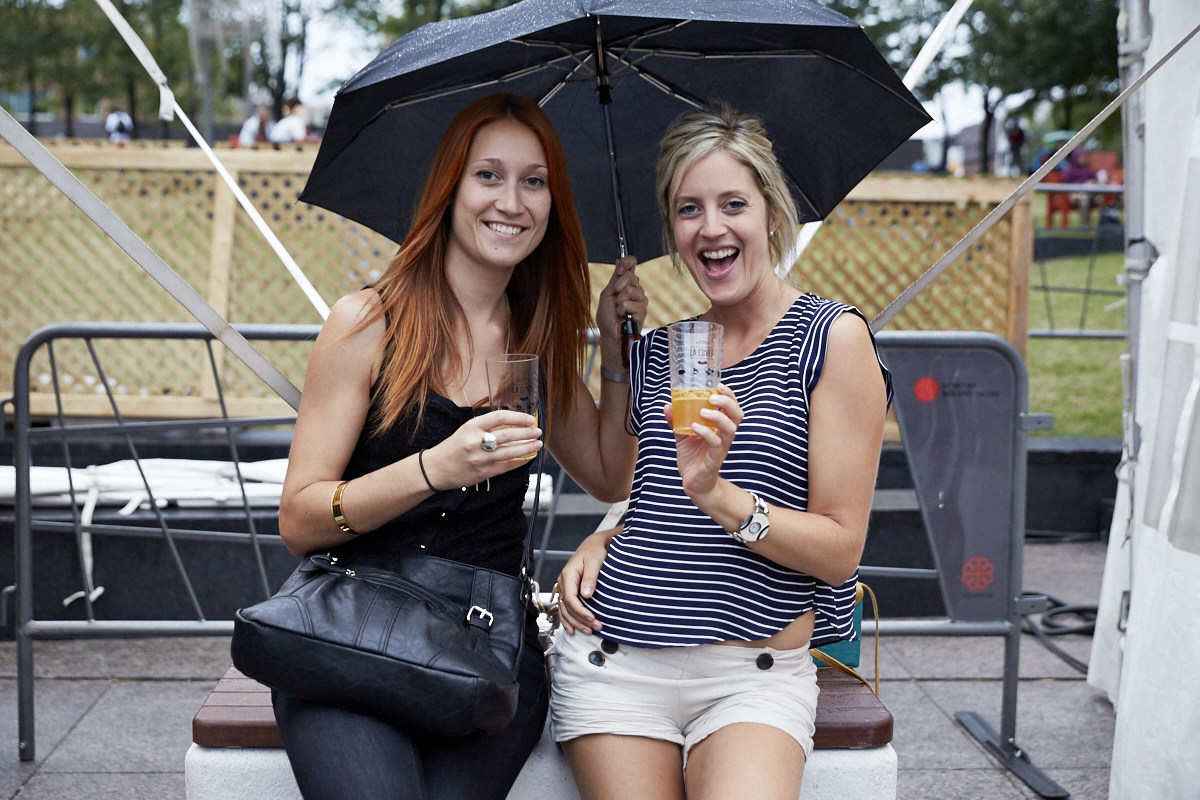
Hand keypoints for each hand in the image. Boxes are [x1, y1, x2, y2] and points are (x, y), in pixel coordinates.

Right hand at [423, 411, 540, 489]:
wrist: (435, 469)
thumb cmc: (453, 447)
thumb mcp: (466, 430)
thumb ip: (486, 427)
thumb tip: (512, 425)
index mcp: (471, 427)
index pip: (499, 417)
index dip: (517, 417)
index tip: (529, 419)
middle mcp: (475, 442)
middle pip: (507, 435)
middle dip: (526, 433)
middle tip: (537, 431)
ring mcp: (479, 459)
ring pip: (509, 452)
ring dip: (527, 448)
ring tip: (537, 444)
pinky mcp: (482, 473)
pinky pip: (506, 466)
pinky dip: (519, 462)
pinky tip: (527, 457)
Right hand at [557, 527, 615, 634]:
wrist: (593, 546)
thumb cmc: (595, 552)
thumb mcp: (595, 562)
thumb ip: (590, 579)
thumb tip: (586, 595)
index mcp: (568, 575)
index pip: (570, 598)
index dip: (580, 611)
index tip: (592, 618)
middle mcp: (563, 582)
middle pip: (567, 607)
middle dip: (580, 620)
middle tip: (596, 627)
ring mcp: (564, 588)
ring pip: (565, 610)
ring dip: (575, 623)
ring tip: (589, 631)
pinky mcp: (568, 591)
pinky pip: (564, 609)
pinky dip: (567, 620)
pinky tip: (572, 630)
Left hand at [596, 256, 647, 367]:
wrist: (610, 334)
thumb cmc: (607, 316)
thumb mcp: (607, 293)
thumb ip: (615, 278)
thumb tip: (619, 260)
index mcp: (627, 282)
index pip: (632, 263)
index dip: (627, 261)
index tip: (620, 268)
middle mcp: (636, 288)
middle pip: (631, 276)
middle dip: (618, 287)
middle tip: (615, 299)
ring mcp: (641, 299)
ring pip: (630, 290)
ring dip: (619, 302)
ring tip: (619, 311)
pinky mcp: (643, 310)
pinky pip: (630, 303)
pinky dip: (622, 310)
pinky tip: (623, 317)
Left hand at [663, 384, 742, 499]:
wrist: (694, 484)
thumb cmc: (693, 458)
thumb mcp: (682, 436)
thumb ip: (676, 421)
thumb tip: (667, 405)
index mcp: (720, 429)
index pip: (731, 409)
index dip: (729, 396)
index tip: (719, 385)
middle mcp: (724, 437)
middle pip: (737, 416)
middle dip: (728, 402)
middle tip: (713, 397)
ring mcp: (721, 448)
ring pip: (729, 429)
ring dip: (717, 417)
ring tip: (702, 411)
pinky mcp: (714, 460)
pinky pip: (715, 444)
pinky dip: (706, 433)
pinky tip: (694, 427)